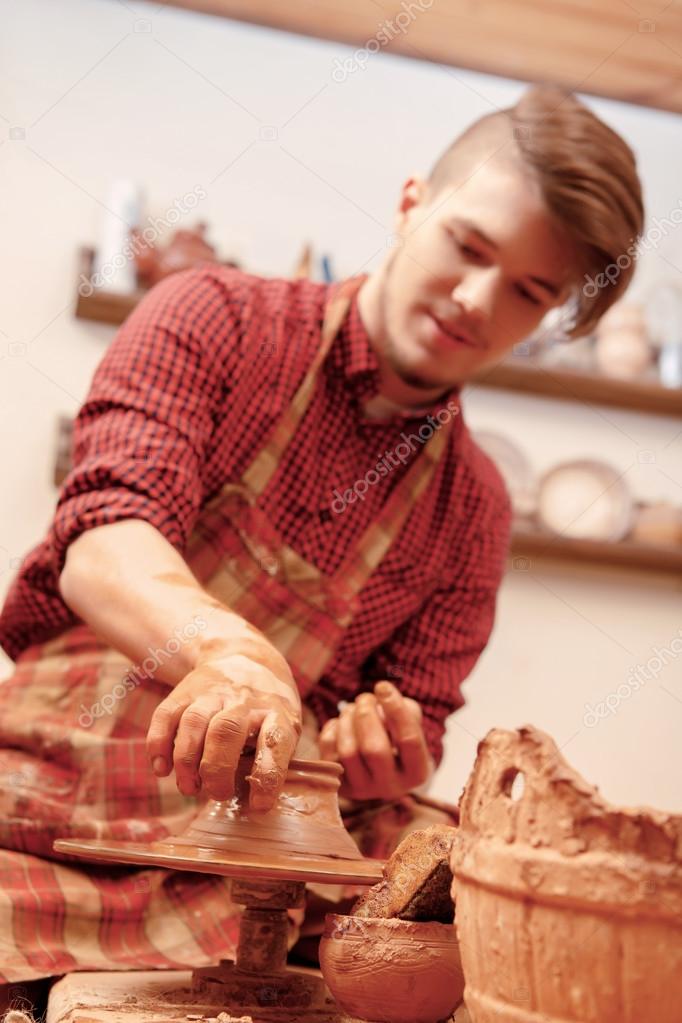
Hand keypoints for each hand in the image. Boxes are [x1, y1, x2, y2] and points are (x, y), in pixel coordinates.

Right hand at [146, 635, 300, 811]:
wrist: (244, 655)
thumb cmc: (267, 707)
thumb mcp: (284, 726)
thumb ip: (272, 759)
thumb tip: (253, 804)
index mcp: (276, 712)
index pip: (273, 742)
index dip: (266, 777)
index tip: (259, 805)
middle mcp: (243, 700)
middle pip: (226, 731)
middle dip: (216, 770)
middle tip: (216, 795)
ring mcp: (212, 694)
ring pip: (193, 723)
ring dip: (186, 761)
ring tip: (188, 788)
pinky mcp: (184, 692)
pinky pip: (165, 716)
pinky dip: (158, 745)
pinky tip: (161, 768)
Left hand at [318, 681, 433, 800]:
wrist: (381, 769)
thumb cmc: (398, 737)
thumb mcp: (411, 722)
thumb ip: (404, 708)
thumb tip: (379, 701)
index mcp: (417, 772)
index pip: (409, 739)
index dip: (396, 709)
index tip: (382, 685)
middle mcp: (390, 787)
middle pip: (374, 750)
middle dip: (366, 715)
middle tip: (365, 698)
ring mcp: (362, 790)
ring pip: (348, 751)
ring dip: (347, 720)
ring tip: (352, 708)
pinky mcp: (339, 785)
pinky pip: (329, 753)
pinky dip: (333, 729)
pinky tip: (342, 724)